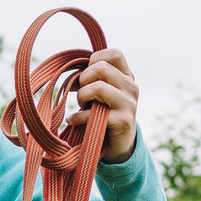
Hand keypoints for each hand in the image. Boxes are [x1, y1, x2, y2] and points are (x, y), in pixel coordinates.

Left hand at [75, 48, 140, 163]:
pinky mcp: (123, 121)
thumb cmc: (104, 115)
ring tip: (80, 106)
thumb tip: (69, 72)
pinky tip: (74, 121)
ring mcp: (129, 103)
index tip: (87, 74)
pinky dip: (78, 117)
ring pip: (98, 87)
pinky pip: (93, 113)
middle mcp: (131, 87)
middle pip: (101, 67)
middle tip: (82, 93)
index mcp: (126, 77)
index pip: (115, 54)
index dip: (96, 59)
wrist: (119, 146)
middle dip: (84, 79)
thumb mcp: (99, 94)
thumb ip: (90, 80)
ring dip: (82, 97)